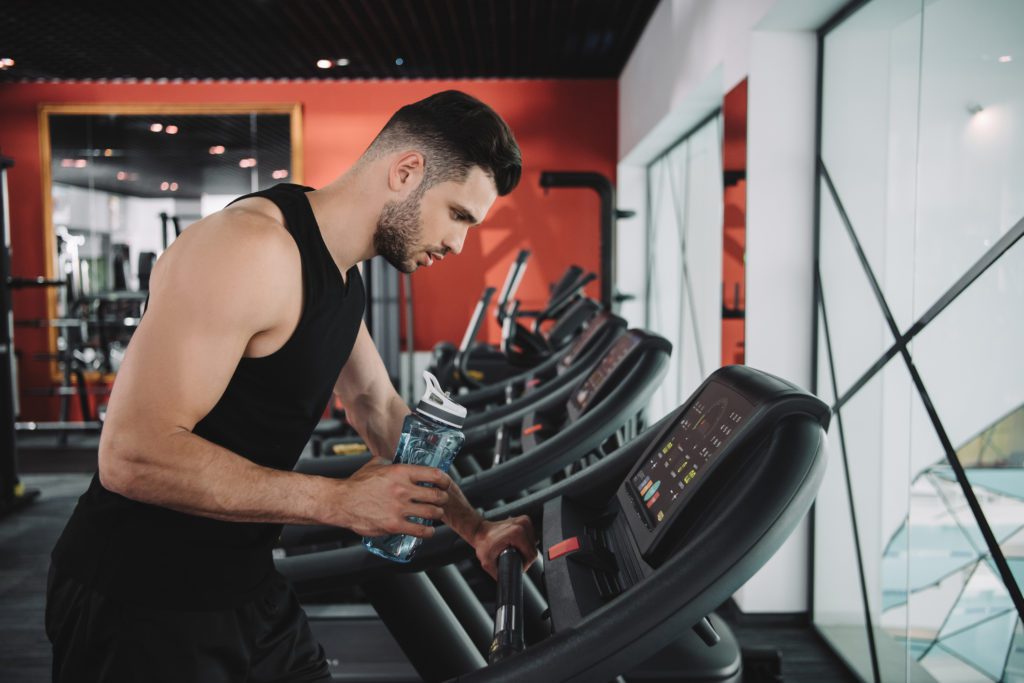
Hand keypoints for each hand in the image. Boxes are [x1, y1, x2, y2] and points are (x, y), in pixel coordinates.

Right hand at [329, 459, 451, 537]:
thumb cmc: (357, 484)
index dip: (445, 480)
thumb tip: (398, 460)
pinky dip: (428, 532)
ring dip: (437, 514)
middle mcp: (403, 489)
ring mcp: (399, 508)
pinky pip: (420, 530)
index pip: (434, 474)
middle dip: (443, 499)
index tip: (445, 484)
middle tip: (441, 500)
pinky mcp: (394, 525)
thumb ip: (391, 462)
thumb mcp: (376, 465)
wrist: (341, 502)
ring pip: (432, 513)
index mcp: (400, 472)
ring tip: (435, 514)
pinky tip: (428, 530)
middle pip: (436, 495)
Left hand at [471, 515, 537, 579]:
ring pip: (533, 543)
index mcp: (517, 532)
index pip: (531, 555)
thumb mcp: (488, 563)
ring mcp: (524, 520)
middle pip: (533, 549)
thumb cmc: (483, 544)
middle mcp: (523, 524)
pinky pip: (531, 536)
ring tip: (513, 549)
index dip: (525, 564)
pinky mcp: (525, 520)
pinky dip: (526, 542)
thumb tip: (508, 583)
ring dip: (526, 549)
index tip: (516, 564)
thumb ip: (500, 574)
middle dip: (525, 556)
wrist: (480, 531)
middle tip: (512, 556)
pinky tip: (516, 543)